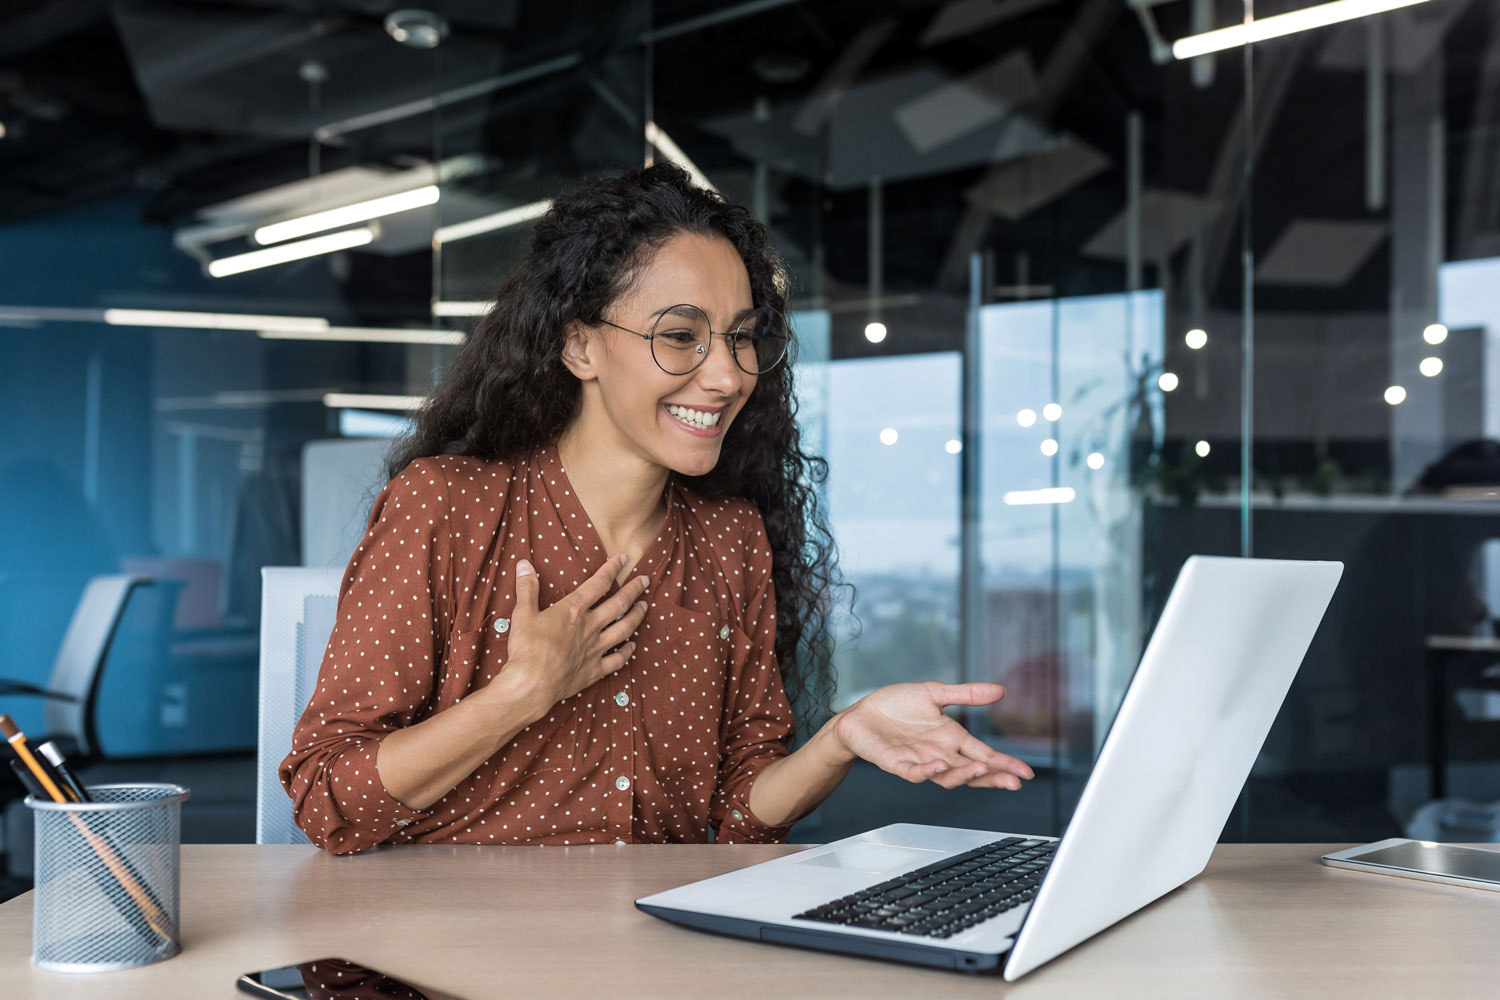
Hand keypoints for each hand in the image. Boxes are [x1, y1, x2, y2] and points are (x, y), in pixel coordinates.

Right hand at [490, 553, 648, 719]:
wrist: (532, 685)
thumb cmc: (526, 649)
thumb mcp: (523, 613)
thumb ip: (527, 587)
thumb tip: (523, 564)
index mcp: (573, 610)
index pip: (598, 583)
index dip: (613, 569)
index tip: (624, 558)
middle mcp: (590, 627)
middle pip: (618, 604)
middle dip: (634, 590)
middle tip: (645, 581)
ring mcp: (595, 649)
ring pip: (624, 629)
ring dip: (636, 616)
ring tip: (644, 607)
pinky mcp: (594, 670)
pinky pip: (617, 660)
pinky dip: (627, 652)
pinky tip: (633, 646)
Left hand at [831, 682, 1033, 789]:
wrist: (860, 714)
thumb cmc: (895, 705)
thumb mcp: (934, 693)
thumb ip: (966, 694)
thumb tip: (1000, 690)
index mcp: (951, 738)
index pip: (984, 755)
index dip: (1004, 764)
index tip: (1025, 773)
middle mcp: (940, 754)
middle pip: (972, 772)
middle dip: (993, 777)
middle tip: (1014, 781)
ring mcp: (920, 762)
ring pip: (948, 777)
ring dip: (964, 774)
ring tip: (981, 769)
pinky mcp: (898, 764)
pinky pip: (916, 773)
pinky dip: (928, 771)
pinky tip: (939, 765)